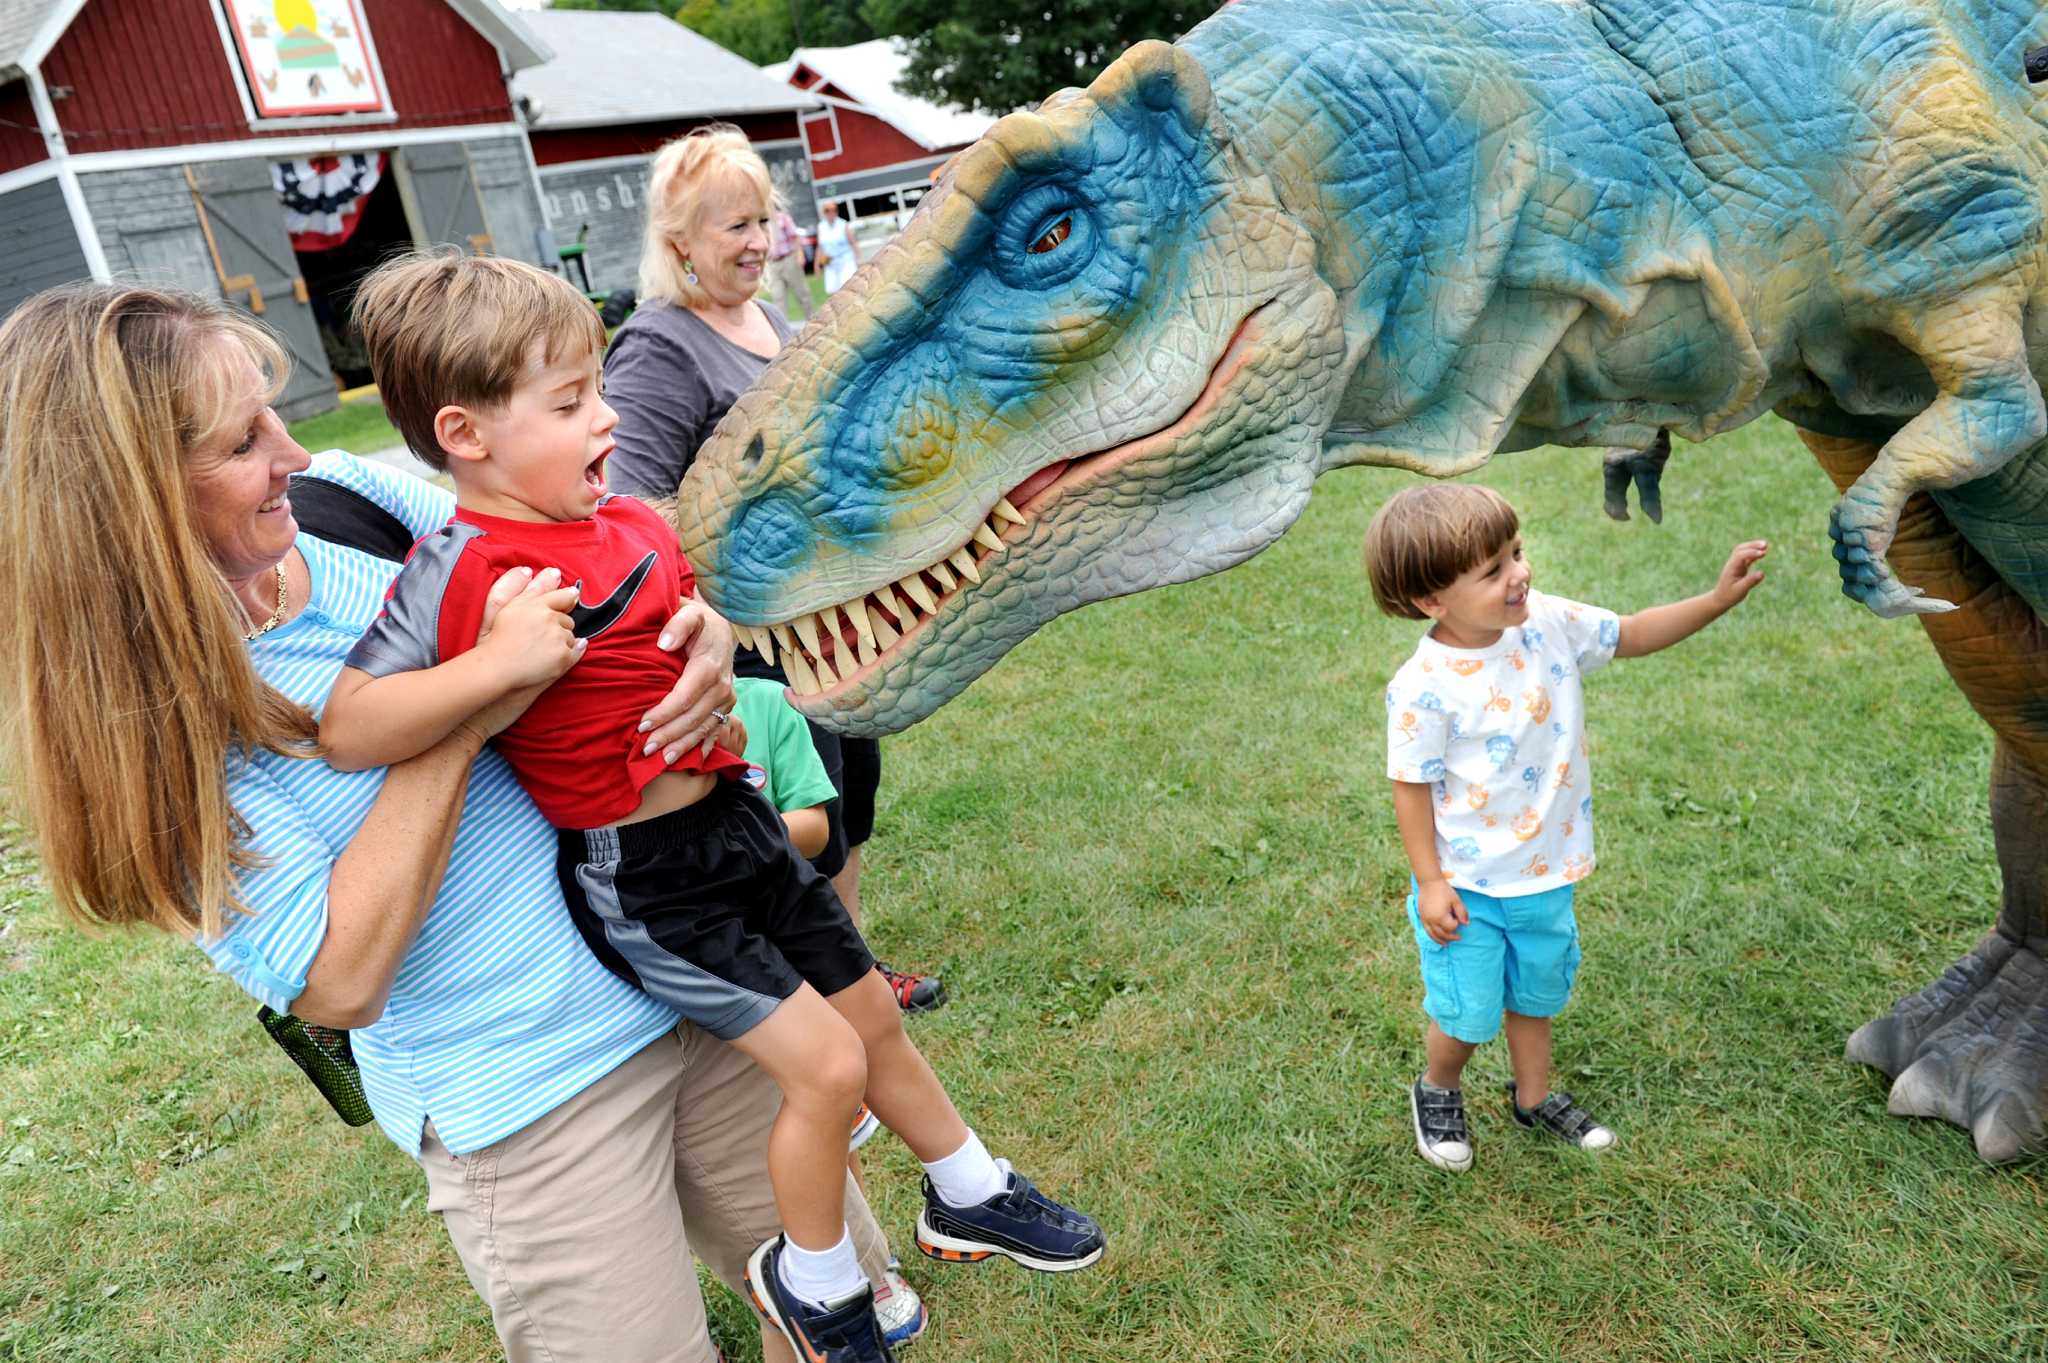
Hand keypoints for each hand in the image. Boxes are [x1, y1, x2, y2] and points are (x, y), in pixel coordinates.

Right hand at [476, 565, 583, 689]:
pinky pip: (576, 651)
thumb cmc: (498, 639)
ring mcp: (558, 638)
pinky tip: (558, 656)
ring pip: (570, 636)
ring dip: (562, 641)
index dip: (568, 597)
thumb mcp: (509, 607)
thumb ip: (529, 591)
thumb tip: (549, 574)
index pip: (562, 597)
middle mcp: (549, 619)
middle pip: (567, 619)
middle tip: (542, 637)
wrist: (496, 667)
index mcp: (536, 605)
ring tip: (542, 650)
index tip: (573, 596)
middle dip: (559, 626)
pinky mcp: (563, 656)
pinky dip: (571, 652)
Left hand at [638, 597, 737, 762]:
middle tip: (646, 749)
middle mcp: (722, 686)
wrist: (722, 628)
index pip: (684, 696)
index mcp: (709, 666)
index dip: (664, 713)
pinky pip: (716, 730)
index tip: (643, 724)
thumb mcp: (690, 612)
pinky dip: (703, 746)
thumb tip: (665, 643)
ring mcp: (727, 698)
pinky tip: (690, 761)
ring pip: (704, 727)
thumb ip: (678, 624)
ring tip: (663, 760)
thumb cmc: (699, 621)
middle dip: (669, 735)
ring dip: (684, 745)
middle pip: (693, 717)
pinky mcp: (727, 706)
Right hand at [1417, 878, 1468, 944]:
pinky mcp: (1421, 917)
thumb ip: (1462, 913)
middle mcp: (1431, 921)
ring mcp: (1425, 920)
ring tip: (1446, 944)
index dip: (1456, 925)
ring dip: (1440, 940)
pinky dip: (1432, 936)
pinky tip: (1436, 937)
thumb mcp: (1456, 901)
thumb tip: (1466, 924)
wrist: (1429, 882)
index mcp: (1440, 917)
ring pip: (1432, 935)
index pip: (1451, 927)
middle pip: (1442, 934)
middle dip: (1451, 937)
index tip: (1458, 920)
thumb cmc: (1444, 890)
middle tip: (1458, 937)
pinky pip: (1426, 930)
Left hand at [1712, 540, 1769, 608]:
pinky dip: (1754, 554)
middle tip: (1765, 544)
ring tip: (1766, 545)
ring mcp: (1736, 564)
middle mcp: (1732, 564)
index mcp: (1731, 568)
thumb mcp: (1740, 590)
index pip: (1740, 556)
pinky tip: (1763, 552)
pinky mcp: (1740, 567)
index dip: (1752, 553)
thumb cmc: (1729, 596)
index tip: (1763, 553)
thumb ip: (1750, 582)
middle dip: (1753, 545)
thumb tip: (1762, 573)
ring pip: (1743, 551)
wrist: (1720, 599)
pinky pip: (1746, 557)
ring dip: (1754, 547)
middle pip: (1740, 549)